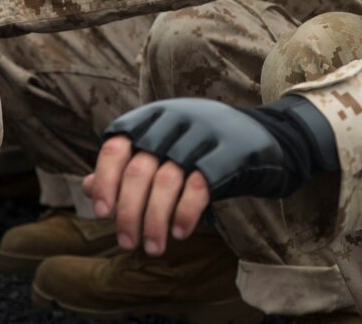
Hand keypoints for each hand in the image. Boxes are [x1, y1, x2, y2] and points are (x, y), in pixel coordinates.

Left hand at [84, 96, 336, 255]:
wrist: (274, 139)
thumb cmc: (212, 147)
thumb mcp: (169, 147)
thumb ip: (130, 163)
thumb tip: (86, 187)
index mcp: (157, 115)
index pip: (116, 144)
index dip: (105, 179)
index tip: (102, 212)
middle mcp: (177, 119)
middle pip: (139, 169)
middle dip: (128, 212)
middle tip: (128, 243)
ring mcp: (205, 134)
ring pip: (165, 181)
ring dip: (154, 221)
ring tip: (153, 247)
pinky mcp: (230, 153)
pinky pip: (198, 186)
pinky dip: (184, 213)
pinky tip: (179, 233)